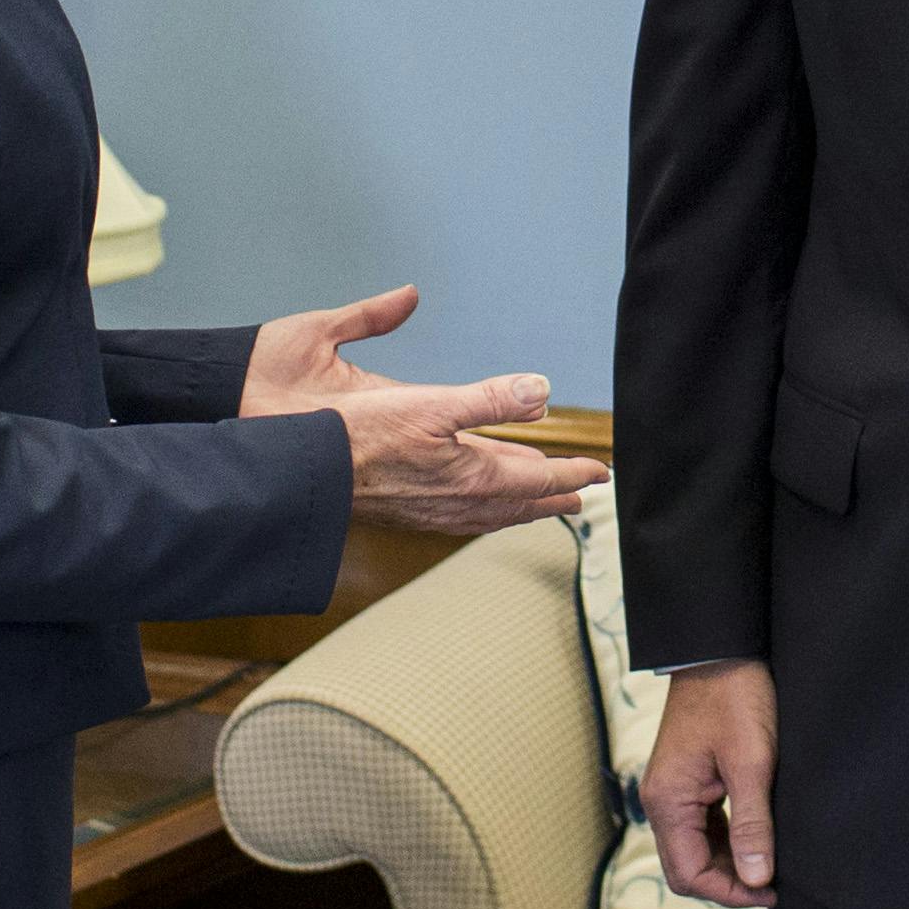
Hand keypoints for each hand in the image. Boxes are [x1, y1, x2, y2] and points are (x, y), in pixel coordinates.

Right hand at [243, 287, 604, 535]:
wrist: (307, 478)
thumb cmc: (362, 437)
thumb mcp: (432, 404)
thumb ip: (491, 400)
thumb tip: (542, 390)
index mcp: (475, 478)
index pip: (540, 479)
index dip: (574, 473)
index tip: (600, 471)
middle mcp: (460, 504)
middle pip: (523, 503)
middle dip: (555, 494)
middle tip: (582, 492)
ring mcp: (435, 514)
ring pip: (495, 513)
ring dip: (523, 506)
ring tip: (541, 500)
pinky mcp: (411, 514)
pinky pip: (467, 518)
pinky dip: (489, 511)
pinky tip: (477, 504)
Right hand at [643, 662, 777, 901]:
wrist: (722, 650)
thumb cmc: (735, 698)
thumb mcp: (752, 763)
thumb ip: (752, 824)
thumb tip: (756, 878)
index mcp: (668, 800)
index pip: (689, 873)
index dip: (730, 892)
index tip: (770, 889)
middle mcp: (662, 800)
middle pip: (687, 867)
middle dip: (728, 882)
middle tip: (773, 882)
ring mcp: (673, 790)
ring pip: (695, 848)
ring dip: (729, 862)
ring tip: (770, 862)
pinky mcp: (687, 780)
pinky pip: (701, 826)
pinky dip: (726, 839)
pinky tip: (757, 836)